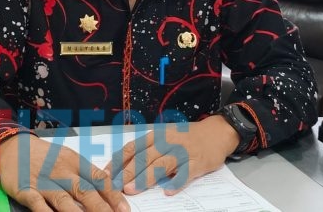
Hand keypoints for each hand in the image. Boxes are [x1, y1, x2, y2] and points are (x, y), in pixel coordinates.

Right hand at [0, 134, 129, 211]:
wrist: (14, 147)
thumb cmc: (47, 156)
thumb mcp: (69, 158)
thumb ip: (87, 174)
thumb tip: (110, 190)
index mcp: (76, 162)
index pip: (98, 179)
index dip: (113, 195)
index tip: (124, 209)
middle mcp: (62, 171)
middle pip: (84, 191)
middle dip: (101, 208)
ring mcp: (43, 181)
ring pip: (63, 199)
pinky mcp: (26, 190)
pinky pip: (37, 204)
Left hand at [108, 115, 238, 194]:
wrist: (217, 132)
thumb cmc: (186, 137)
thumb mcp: (164, 136)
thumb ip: (147, 149)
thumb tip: (123, 167)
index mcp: (156, 135)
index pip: (132, 148)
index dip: (117, 161)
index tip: (106, 175)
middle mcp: (167, 142)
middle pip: (144, 157)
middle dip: (127, 172)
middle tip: (115, 186)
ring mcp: (182, 152)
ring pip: (161, 165)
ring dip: (145, 178)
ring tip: (133, 190)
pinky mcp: (198, 162)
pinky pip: (186, 173)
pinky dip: (177, 182)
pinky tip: (168, 191)